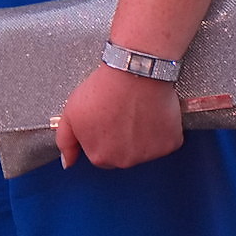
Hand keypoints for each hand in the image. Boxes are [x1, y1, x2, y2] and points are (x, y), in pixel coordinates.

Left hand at [55, 64, 183, 170]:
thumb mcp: (71, 112)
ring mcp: (149, 155)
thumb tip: (68, 163)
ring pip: (144, 149)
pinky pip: (166, 141)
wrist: (134, 72)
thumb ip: (66, 141)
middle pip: (123, 155)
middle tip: (122, 113)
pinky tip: (154, 113)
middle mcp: (125, 162)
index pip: (101, 154)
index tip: (106, 119)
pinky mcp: (170, 144)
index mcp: (100, 157)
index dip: (102, 135)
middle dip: (122, 138)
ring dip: (143, 135)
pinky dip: (163, 130)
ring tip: (138, 110)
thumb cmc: (103, 89)